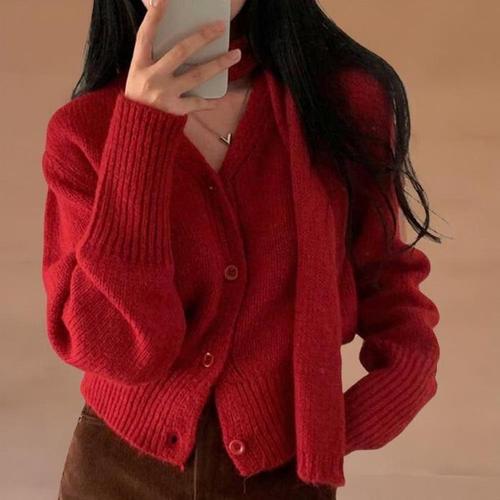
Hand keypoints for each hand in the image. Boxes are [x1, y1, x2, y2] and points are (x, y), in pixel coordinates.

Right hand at [125, 0, 240, 114]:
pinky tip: (221, 97)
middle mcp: (151, 77)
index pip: (145, 35)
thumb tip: (181, 38)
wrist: (136, 127)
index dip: (154, 17)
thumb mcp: (139, 72)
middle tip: (221, 27)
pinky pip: (197, 103)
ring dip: (218, 64)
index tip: (163, 0)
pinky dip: (210, 101)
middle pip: (180, 52)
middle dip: (202, 37)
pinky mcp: (174, 110)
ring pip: (196, 75)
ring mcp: (164, 94)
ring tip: (235, 54)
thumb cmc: (141, 94)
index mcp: (139, 64)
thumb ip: (155, 56)